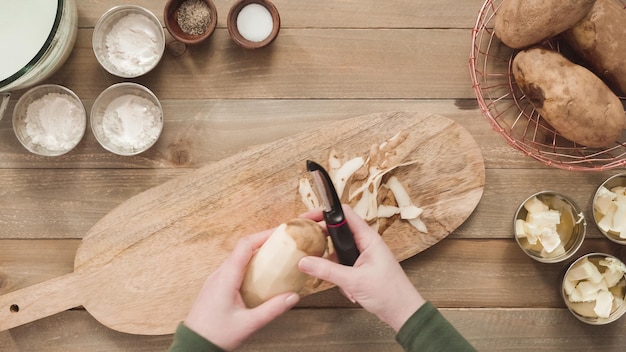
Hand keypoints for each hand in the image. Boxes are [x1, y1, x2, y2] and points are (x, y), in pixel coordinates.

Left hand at [184, 230, 299, 350]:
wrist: (194, 345)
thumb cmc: (216, 335)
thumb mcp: (249, 323)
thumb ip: (273, 309)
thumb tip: (293, 297)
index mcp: (226, 277)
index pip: (244, 246)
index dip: (262, 235)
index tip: (279, 232)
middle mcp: (219, 274)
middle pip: (242, 249)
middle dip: (262, 243)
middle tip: (281, 243)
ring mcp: (215, 279)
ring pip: (236, 258)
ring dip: (254, 254)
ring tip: (273, 257)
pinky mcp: (215, 287)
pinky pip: (232, 268)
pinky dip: (247, 265)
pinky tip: (258, 275)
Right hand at [298, 205, 424, 331]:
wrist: (403, 312)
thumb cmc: (388, 293)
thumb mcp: (353, 280)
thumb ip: (327, 270)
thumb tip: (303, 261)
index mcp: (368, 237)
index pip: (343, 214)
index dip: (323, 213)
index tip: (305, 219)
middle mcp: (365, 243)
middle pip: (337, 231)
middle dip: (322, 240)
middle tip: (304, 244)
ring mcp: (363, 255)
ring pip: (338, 251)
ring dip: (333, 266)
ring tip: (334, 279)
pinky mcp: (361, 267)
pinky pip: (343, 265)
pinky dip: (340, 277)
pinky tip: (348, 291)